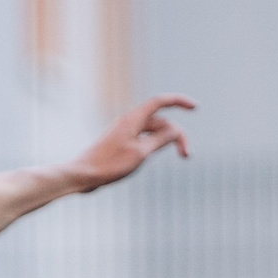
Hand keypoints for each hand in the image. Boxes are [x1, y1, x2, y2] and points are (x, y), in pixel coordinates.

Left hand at [66, 95, 194, 190]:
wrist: (82, 175)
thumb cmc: (109, 165)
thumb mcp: (141, 153)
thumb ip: (160, 140)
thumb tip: (176, 129)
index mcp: (133, 119)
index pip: (160, 102)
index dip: (179, 102)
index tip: (195, 108)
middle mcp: (130, 123)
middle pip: (161, 122)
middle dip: (178, 135)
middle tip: (187, 156)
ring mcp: (125, 133)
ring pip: (154, 132)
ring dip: (168, 141)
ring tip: (182, 157)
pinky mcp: (121, 145)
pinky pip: (145, 139)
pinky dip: (156, 145)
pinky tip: (156, 156)